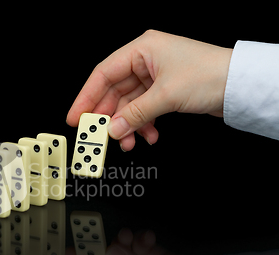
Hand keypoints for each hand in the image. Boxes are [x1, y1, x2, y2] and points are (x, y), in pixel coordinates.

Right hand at [66, 30, 232, 150]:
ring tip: (126, 142)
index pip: (104, 74)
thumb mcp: (166, 95)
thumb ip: (134, 115)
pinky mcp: (164, 92)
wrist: (242, 85)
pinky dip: (142, 125)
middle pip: (114, 91)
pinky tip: (147, 136)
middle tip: (96, 135)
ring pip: (129, 105)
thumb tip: (112, 129)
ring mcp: (155, 77)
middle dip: (107, 116)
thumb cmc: (211, 75)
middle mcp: (146, 61)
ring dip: (126, 125)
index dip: (87, 97)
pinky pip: (143, 110)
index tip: (76, 116)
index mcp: (142, 49)